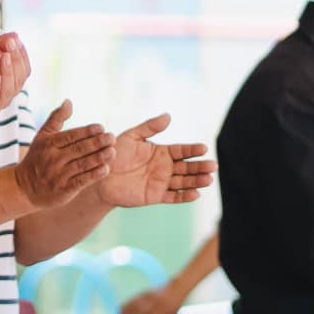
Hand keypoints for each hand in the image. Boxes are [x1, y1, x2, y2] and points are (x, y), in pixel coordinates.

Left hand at [0, 33, 30, 126]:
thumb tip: (14, 35)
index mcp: (7, 82)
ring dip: (7, 74)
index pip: (23, 69)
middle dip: (15, 62)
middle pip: (19, 80)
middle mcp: (3, 94)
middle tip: (9, 49)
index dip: (20, 54)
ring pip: (8, 92)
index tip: (14, 40)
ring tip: (4, 59)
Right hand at [14, 100, 116, 208]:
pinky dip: (94, 175)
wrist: (25, 188)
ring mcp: (58, 175)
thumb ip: (56, 119)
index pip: (71, 136)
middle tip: (112, 138)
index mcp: (49, 144)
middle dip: (97, 143)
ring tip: (112, 151)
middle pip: (79, 149)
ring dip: (99, 158)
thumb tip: (69, 101)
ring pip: (82, 164)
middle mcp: (53, 158)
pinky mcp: (63, 189)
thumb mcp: (42, 137)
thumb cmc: (37, 159)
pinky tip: (105, 169)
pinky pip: (81, 181)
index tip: (101, 128)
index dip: (87, 131)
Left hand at [95, 114, 215, 207]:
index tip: (203, 148)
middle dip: (200, 167)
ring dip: (196, 181)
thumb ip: (149, 128)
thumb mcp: (131, 137)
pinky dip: (184, 197)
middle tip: (213, 165)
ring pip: (184, 182)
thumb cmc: (113, 154)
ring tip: (208, 179)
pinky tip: (195, 194)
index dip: (192, 150)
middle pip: (187, 167)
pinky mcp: (155, 196)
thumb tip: (168, 116)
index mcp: (161, 152)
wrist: (100, 176)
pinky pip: (172, 197)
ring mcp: (161, 182)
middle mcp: (164, 167)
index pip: (181, 151)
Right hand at [118, 283, 186, 313]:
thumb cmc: (174, 306)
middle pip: (137, 311)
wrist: (176, 288)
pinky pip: (133, 299)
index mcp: (160, 311)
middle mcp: (152, 304)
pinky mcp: (144, 293)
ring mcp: (147, 297)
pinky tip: (121, 307)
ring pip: (133, 304)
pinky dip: (126, 304)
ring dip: (124, 311)